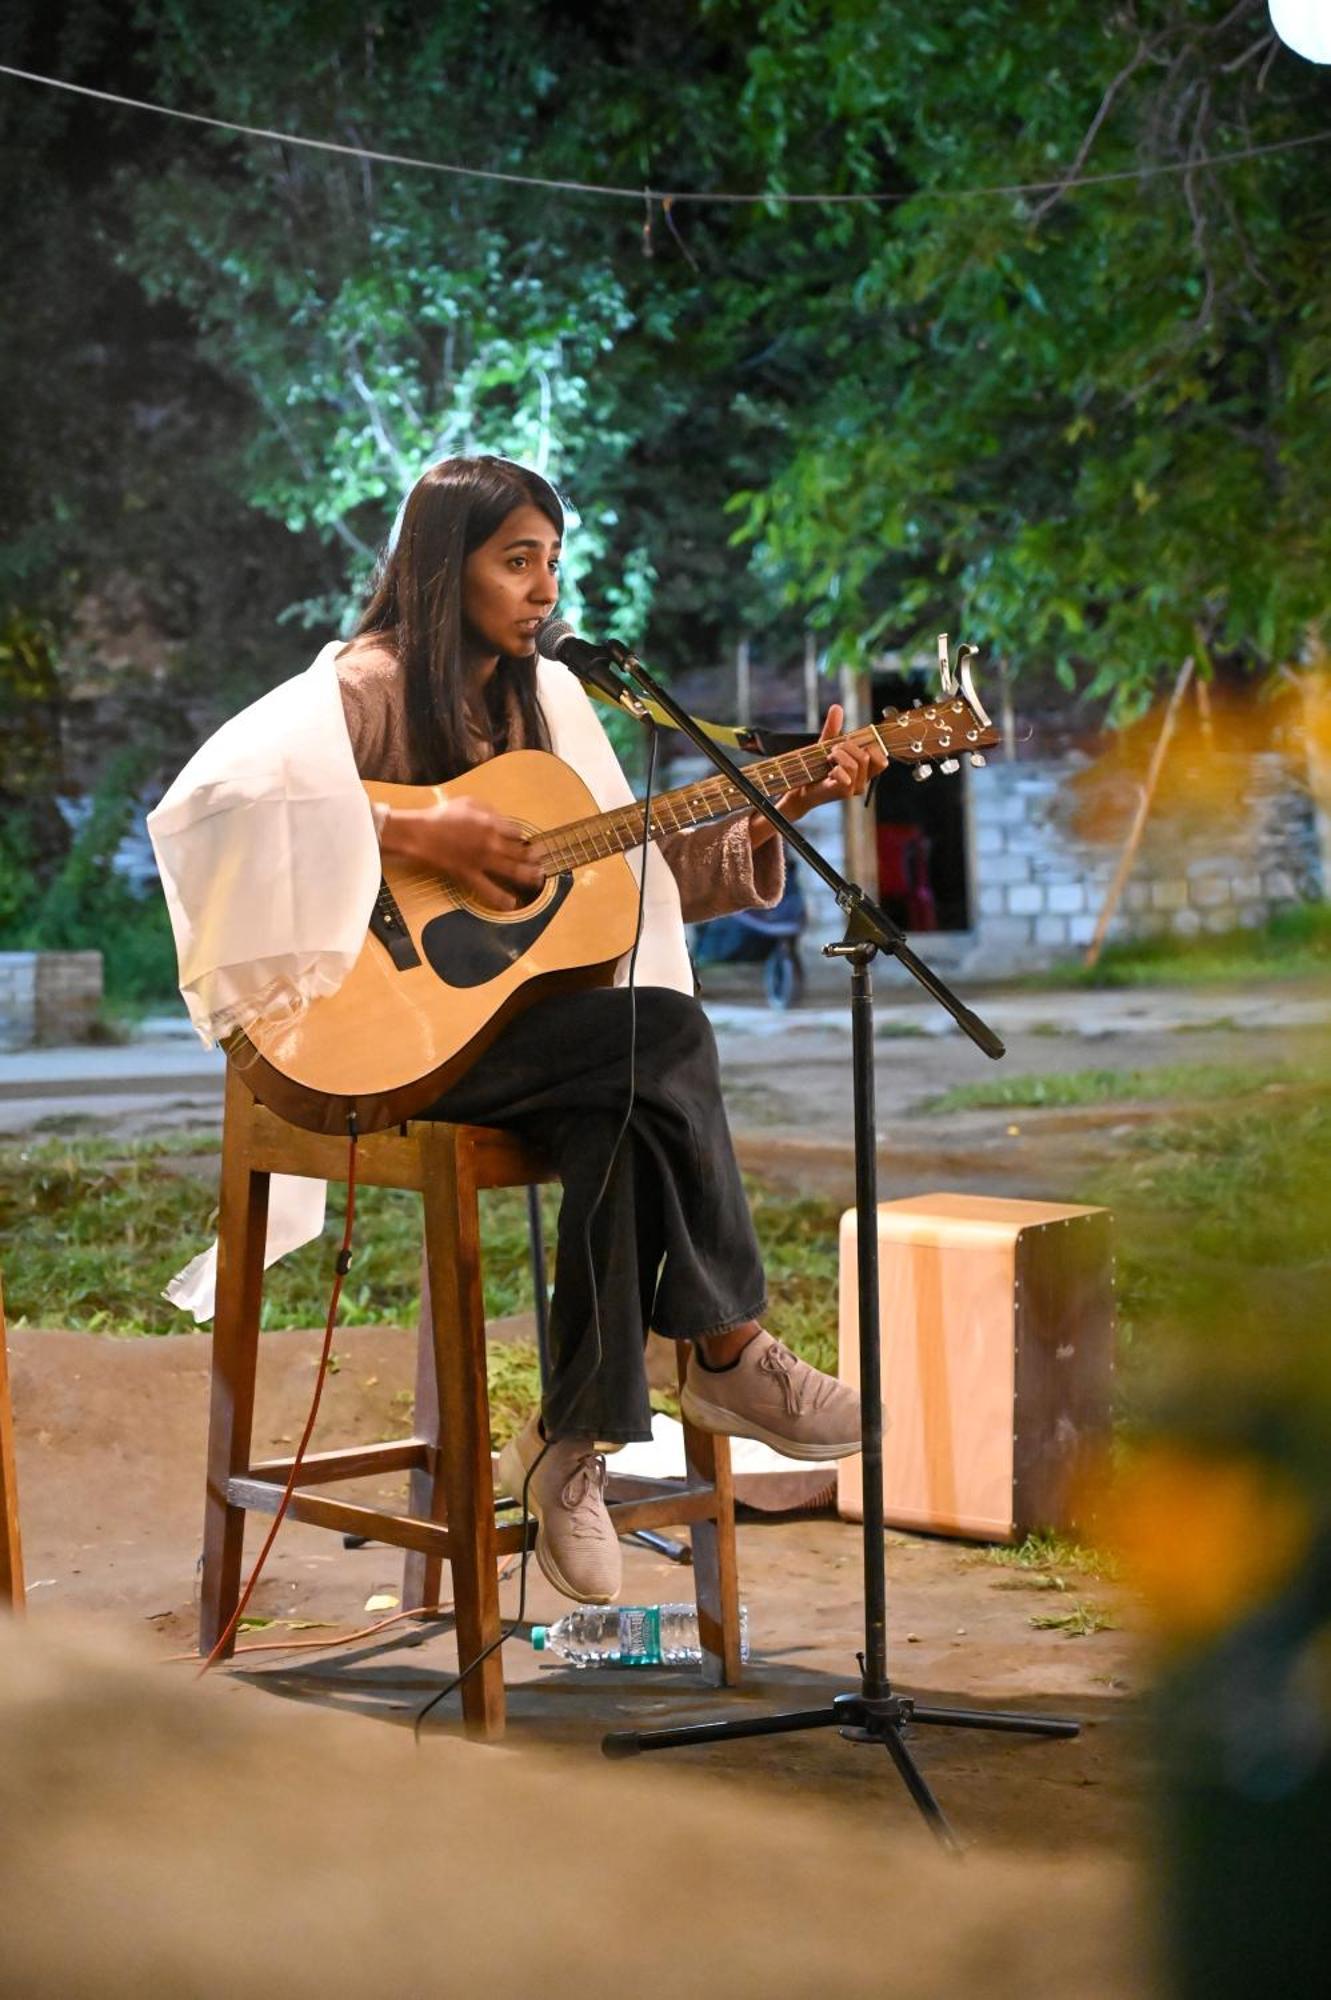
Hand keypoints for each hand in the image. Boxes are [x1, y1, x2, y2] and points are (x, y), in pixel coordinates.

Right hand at [381, 797, 544, 910]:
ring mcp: (482, 861)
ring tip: (539, 878)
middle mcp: (492, 843)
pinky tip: (511, 905)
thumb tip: (499, 818)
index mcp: (491, 823)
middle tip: (542, 860)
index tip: (526, 841)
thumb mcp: (467, 802)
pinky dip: (501, 898)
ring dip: (528, 875)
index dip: (522, 837)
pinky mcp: (470, 875)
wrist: (421, 834)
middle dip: (534, 856)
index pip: (516, 832)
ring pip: (512, 870)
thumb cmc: (441, 816)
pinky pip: (488, 889)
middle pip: (520, 852)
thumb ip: (487, 809)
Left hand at [750, 706, 886, 846]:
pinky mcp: (844, 792)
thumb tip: (836, 707)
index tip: (852, 743)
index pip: (882, 758)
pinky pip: (846, 774)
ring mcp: (854, 788)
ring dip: (838, 755)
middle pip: (866, 755)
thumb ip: (833, 727)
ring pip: (856, 763)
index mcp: (864, 770)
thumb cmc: (817, 768)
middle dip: (847, 747)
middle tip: (833, 751)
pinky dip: (835, 768)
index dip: (871, 747)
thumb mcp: (826, 745)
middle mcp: (863, 780)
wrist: (801, 787)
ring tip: (828, 759)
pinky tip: (828, 771)